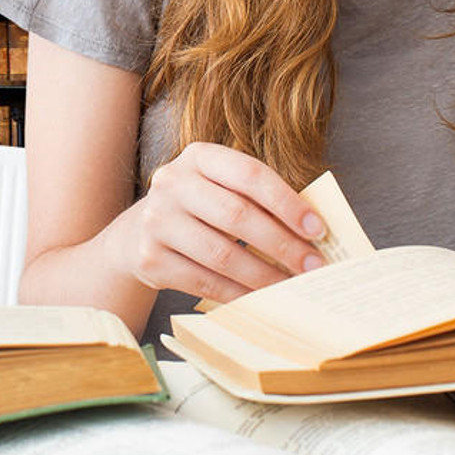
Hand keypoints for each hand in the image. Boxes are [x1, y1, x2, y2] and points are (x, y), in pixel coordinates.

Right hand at [111, 142, 328, 304]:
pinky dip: (238, 292)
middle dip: (282, 244)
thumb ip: (256, 200)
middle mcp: (173, 183)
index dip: (287, 203)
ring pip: (222, 254)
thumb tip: (311, 233)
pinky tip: (261, 297)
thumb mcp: (218, 187)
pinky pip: (204, 282)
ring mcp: (157, 221)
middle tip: (313, 265)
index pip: (250, 175)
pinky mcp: (151, 259)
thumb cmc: (197, 208)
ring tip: (292, 286)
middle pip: (237, 215)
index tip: (318, 229)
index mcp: (198, 156)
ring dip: (264, 275)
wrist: (136, 234)